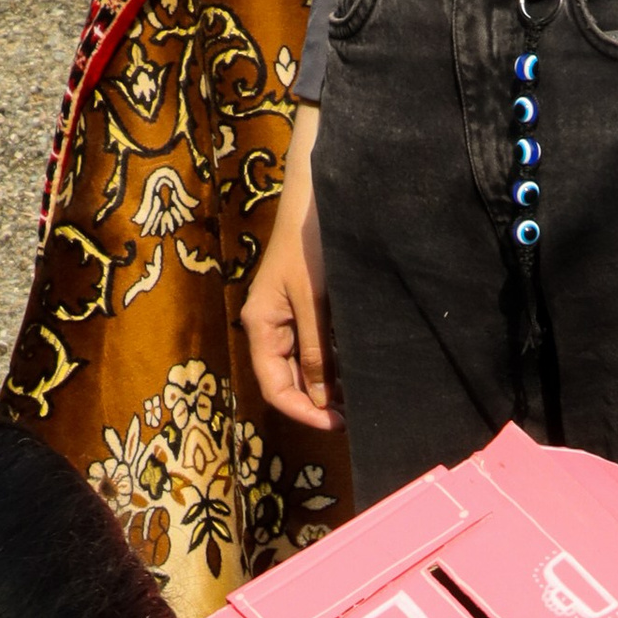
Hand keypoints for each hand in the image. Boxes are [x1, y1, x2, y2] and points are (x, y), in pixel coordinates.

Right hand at [241, 117, 341, 432]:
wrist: (320, 193)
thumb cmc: (311, 241)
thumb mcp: (315, 301)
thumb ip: (316, 351)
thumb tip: (320, 398)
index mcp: (261, 325)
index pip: (274, 388)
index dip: (303, 412)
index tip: (338, 425)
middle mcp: (269, 326)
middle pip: (286, 383)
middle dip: (316, 403)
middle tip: (353, 416)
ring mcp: (286, 317)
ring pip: (301, 368)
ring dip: (326, 386)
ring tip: (357, 397)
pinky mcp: (304, 306)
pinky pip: (313, 347)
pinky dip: (332, 364)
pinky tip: (353, 370)